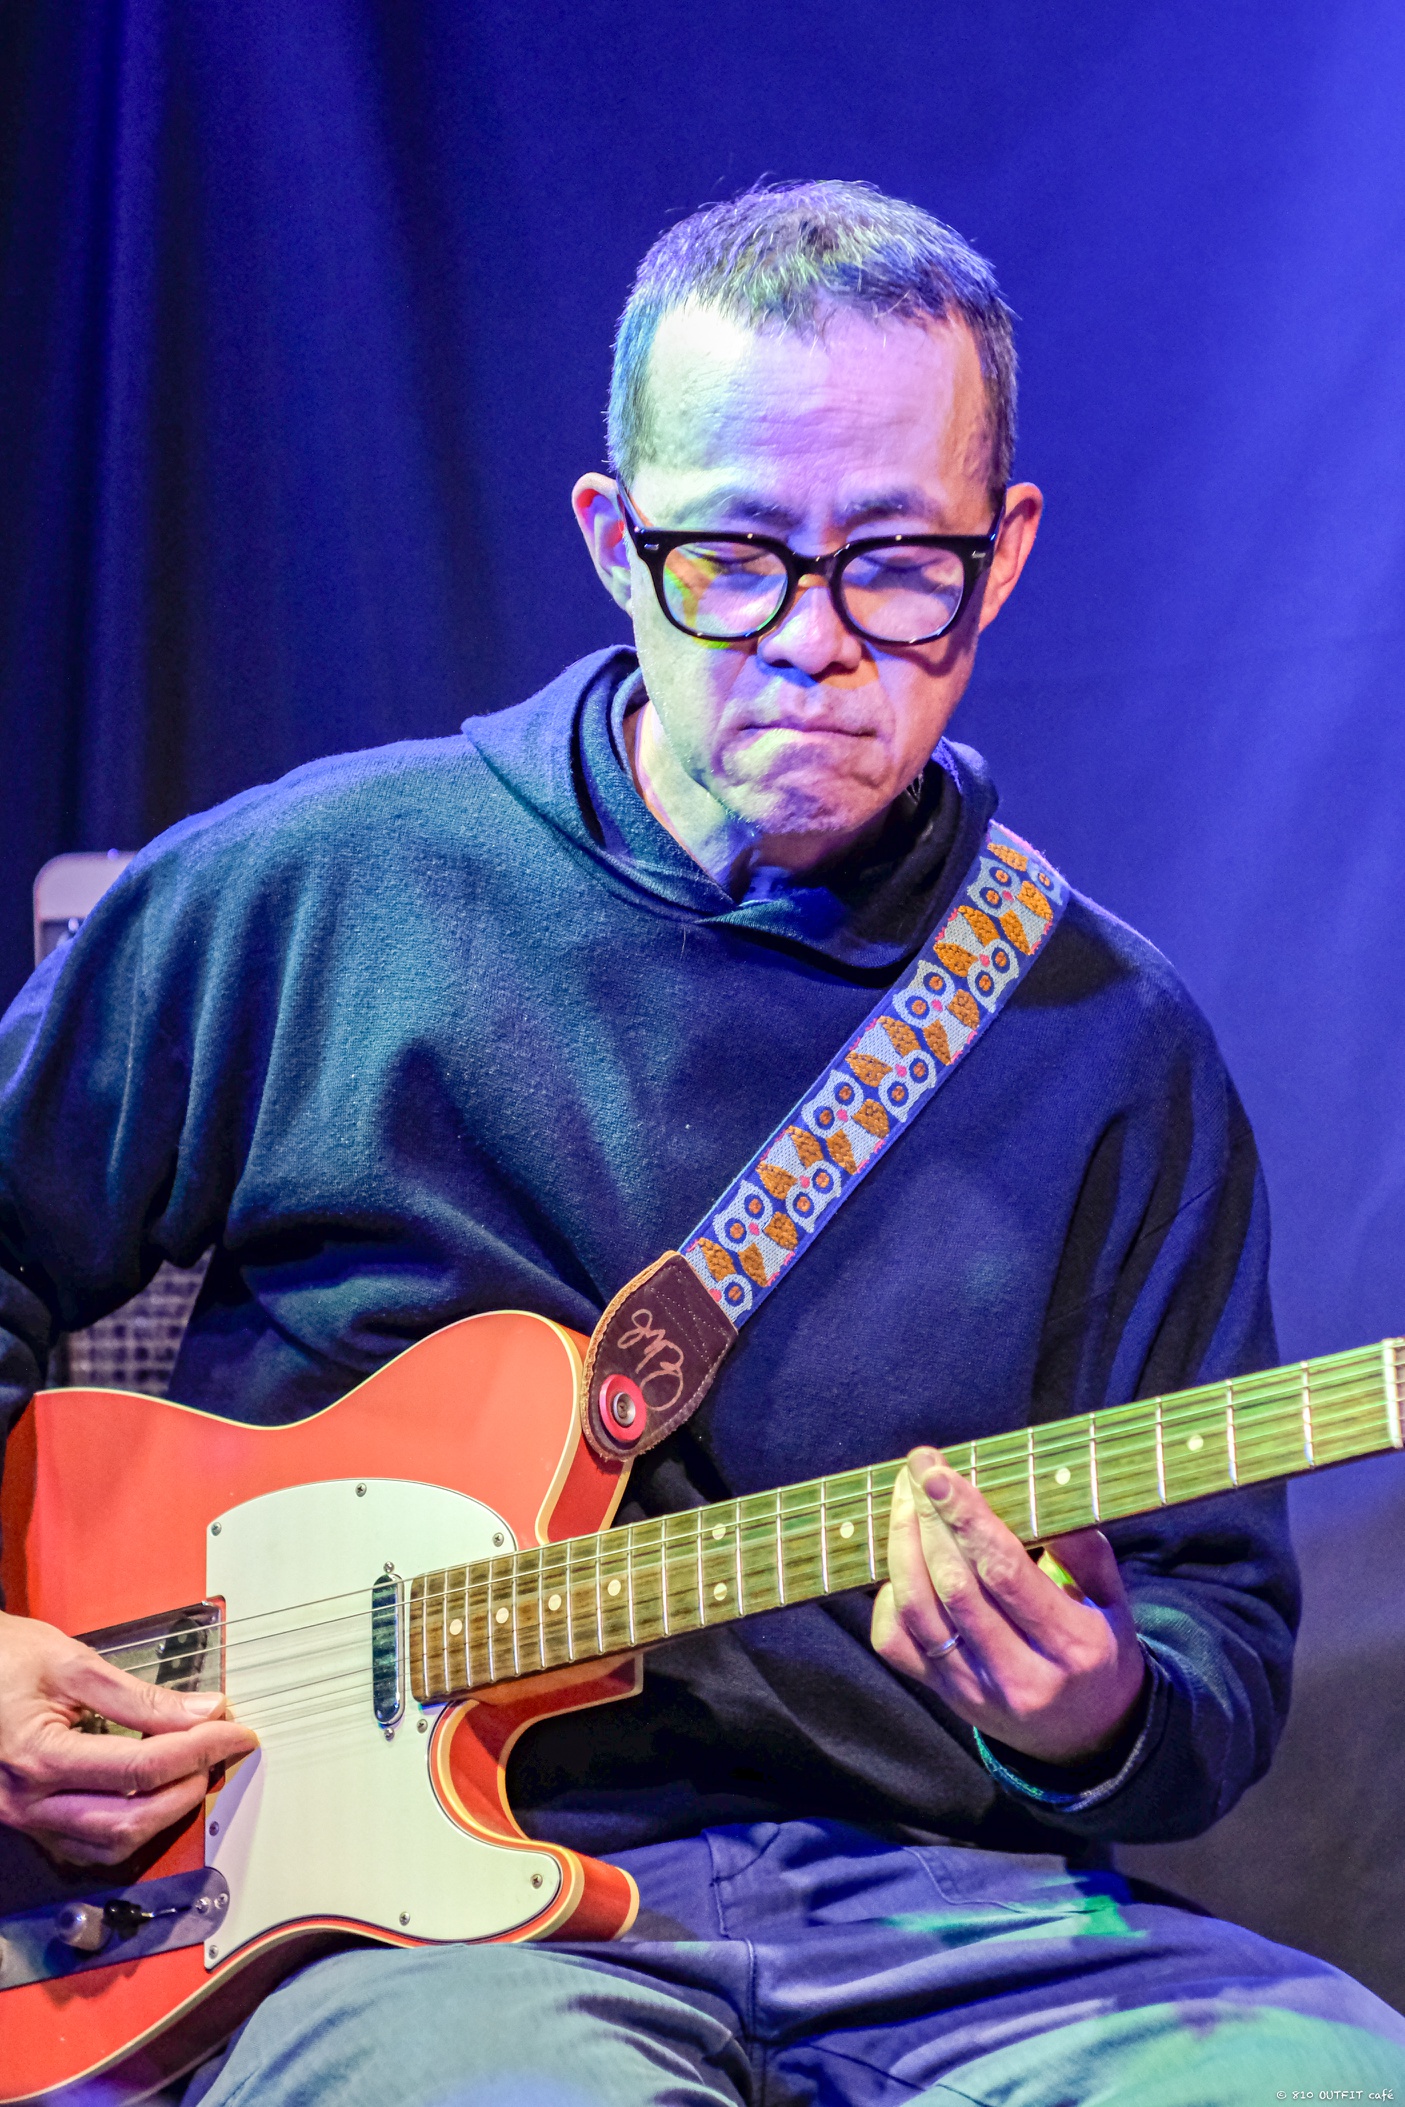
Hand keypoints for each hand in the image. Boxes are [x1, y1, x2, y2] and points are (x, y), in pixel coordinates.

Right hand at [0, 1608, 256, 1865]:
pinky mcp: (28, 1824)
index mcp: (39, 1756)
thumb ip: (139, 1695)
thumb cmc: (4, 1659)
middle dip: (187, 1789)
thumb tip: (203, 1710)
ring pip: (109, 1845)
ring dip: (162, 1816)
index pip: (141, 1766)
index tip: (236, 1732)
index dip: (199, 1749)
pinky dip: (128, 1831)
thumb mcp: (72, 1663)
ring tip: (192, 1773)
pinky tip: (152, 1800)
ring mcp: (25, 1820)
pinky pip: (86, 1848)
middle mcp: (29, 1802)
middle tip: (219, 1752)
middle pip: (129, 1819)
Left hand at [871, 1447, 1147, 1766]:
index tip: (938, 1474)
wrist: (1086, 1738)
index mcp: (1072, 1645)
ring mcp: (976, 1692)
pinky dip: (890, 1596)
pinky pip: (896, 1643)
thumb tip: (1045, 1491)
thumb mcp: (1114, 1602)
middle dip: (929, 1519)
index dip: (966, 1519)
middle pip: (955, 1587)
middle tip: (919, 1468)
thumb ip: (1086, 1550)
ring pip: (919, 1611)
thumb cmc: (1099, 1650)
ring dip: (903, 1546)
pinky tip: (902, 1563)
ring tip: (905, 1500)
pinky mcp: (944, 1697)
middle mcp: (1021, 1675)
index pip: (1006, 1573)